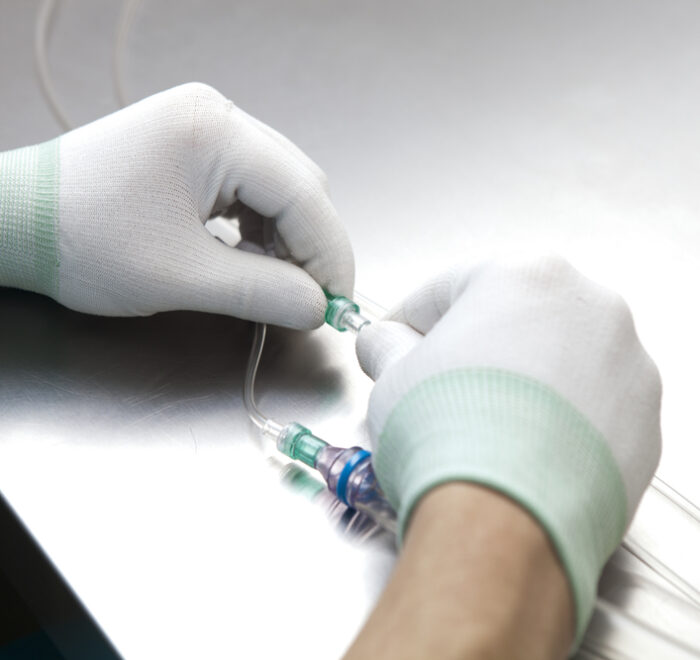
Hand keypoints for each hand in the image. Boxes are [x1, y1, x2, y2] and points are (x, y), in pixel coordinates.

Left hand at [0, 83, 352, 327]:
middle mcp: (217, 116)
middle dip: (310, 247)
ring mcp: (204, 128)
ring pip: (279, 188)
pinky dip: (260, 230)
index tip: (336, 305)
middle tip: (307, 300)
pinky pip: (250, 189)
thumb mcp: (182, 277)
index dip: (330, 254)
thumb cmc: (85, 243)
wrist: (15, 223)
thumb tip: (319, 308)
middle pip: (299, 185)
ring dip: (287, 241)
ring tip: (275, 285)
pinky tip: (251, 260)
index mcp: (215, 131)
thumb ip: (263, 293)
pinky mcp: (193, 147)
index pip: (305, 193)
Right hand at [356, 255, 661, 646]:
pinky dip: (557, 418)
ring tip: (485, 424)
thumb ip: (386, 345)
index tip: (394, 346)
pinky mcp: (643, 417)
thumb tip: (383, 342)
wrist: (505, 519)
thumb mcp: (392, 377)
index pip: (446, 291)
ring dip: (518, 381)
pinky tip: (525, 447)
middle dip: (469, 349)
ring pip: (553, 360)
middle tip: (439, 390)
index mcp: (522, 275)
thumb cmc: (445, 433)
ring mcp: (625, 362)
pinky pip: (587, 405)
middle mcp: (588, 305)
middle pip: (508, 320)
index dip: (408, 323)